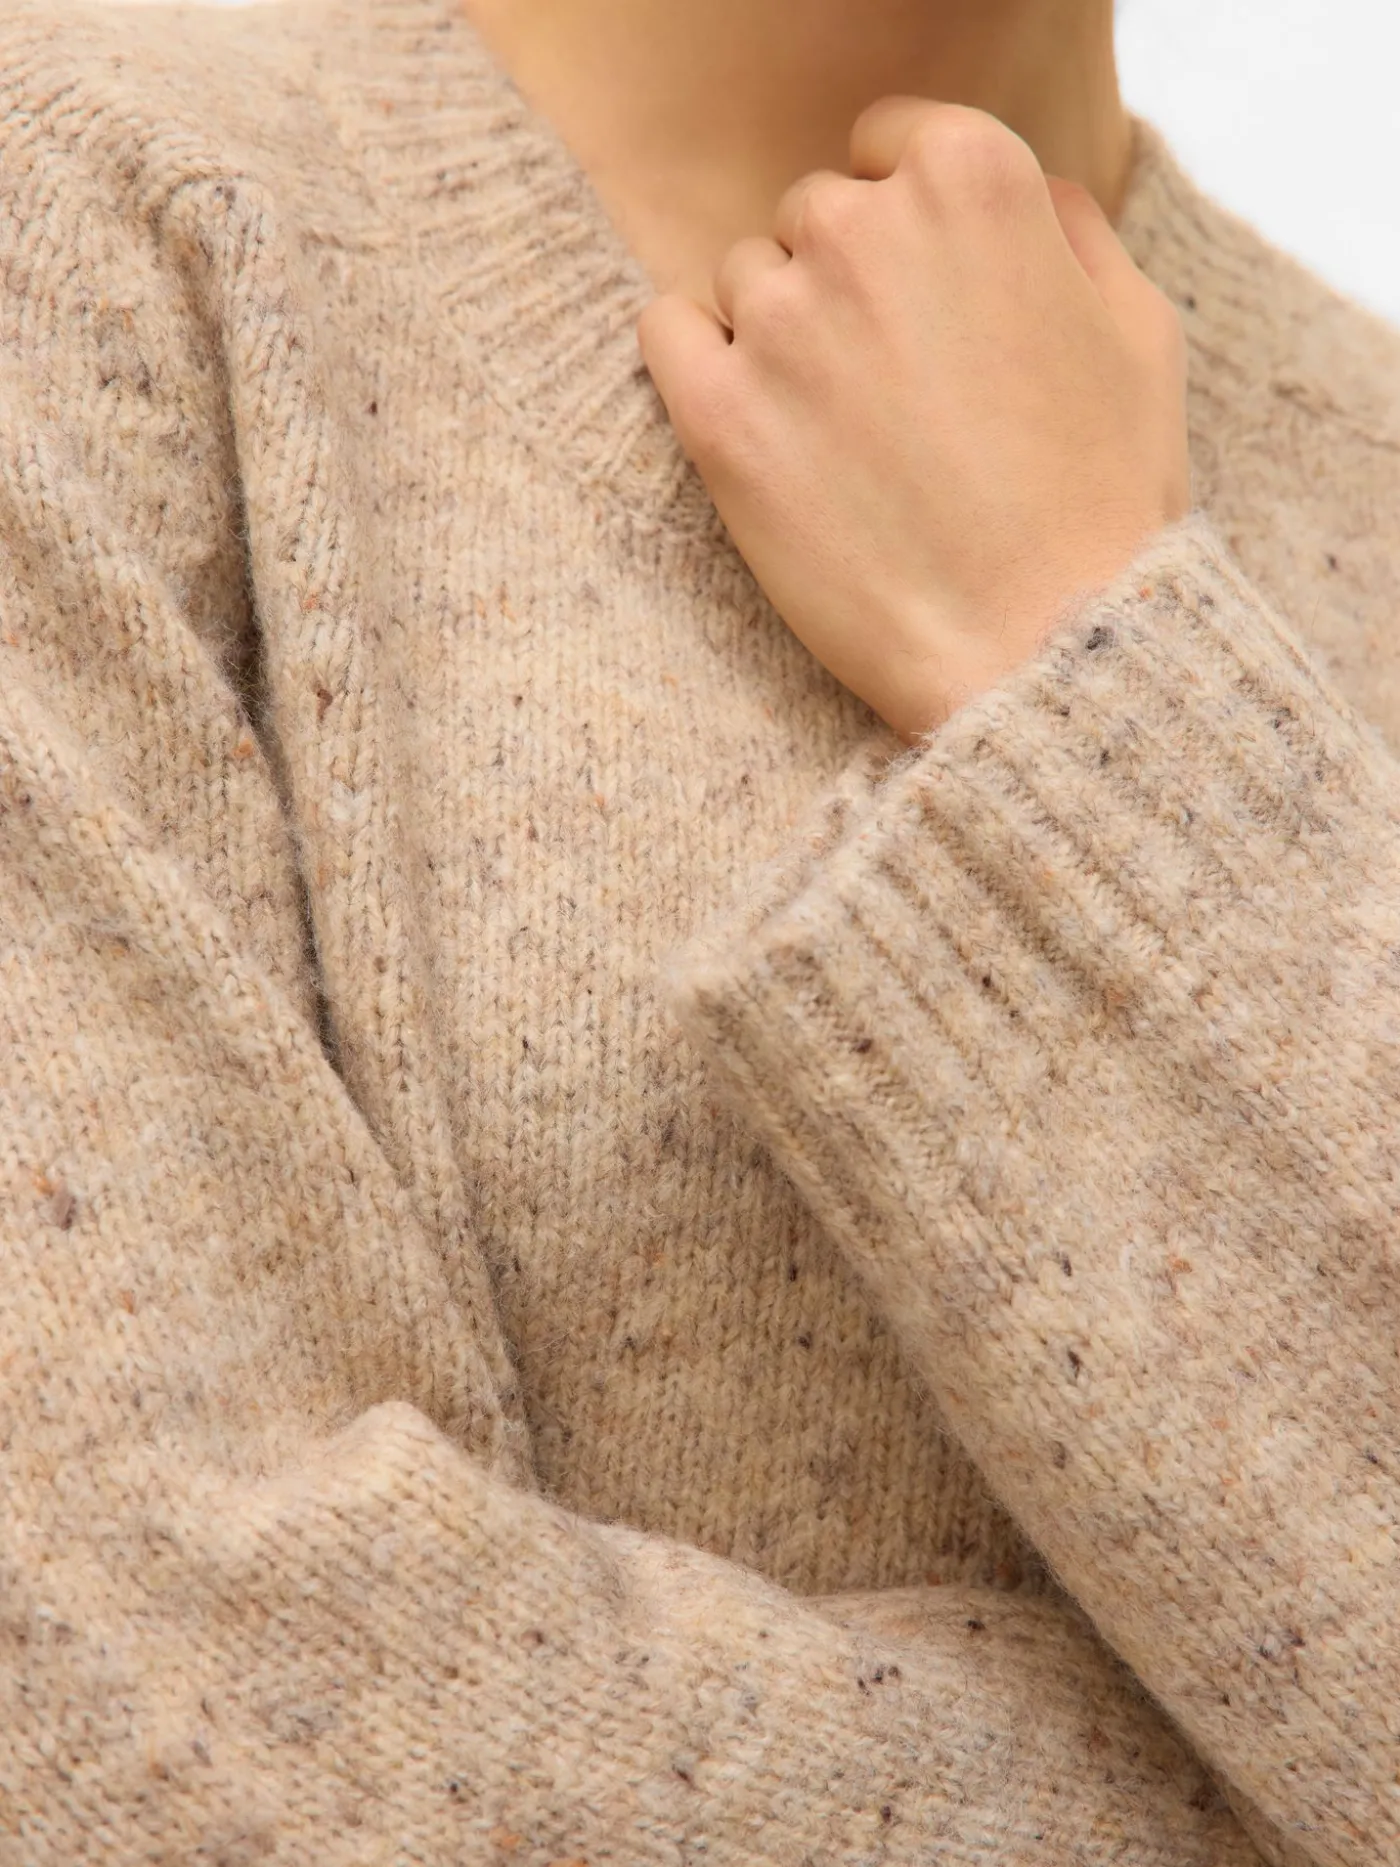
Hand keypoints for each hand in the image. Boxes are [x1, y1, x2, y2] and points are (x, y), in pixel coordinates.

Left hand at [637, 99, 1191, 742]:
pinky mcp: (718, 416)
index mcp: (973, 182)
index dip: (901, 214)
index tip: (916, 288)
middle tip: (893, 387)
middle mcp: (864, 230)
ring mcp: (782, 322)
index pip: (889, 142)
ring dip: (780, 333)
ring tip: (844, 433)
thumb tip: (1023, 194)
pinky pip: (667, 330)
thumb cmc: (1103, 502)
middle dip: (844, 282)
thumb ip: (1068, 228)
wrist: (1041, 648)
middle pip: (813, 214)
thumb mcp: (1138, 331)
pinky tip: (753, 416)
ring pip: (745, 278)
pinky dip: (697, 359)